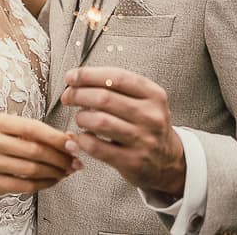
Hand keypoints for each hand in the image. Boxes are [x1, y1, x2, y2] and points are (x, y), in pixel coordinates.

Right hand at [0, 113, 81, 197]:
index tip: (73, 146)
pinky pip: (25, 185)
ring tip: (66, 171)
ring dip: (54, 172)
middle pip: (33, 150)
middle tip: (74, 163)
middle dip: (59, 158)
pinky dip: (44, 184)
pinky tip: (53, 180)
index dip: (55, 138)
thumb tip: (72, 140)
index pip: (31, 128)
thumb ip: (45, 134)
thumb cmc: (3, 147)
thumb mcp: (19, 134)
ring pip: (31, 169)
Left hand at [60, 66, 185, 196]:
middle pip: (105, 98)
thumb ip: (117, 87)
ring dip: (81, 117)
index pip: (117, 77)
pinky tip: (83, 137)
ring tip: (80, 117)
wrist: (168, 160)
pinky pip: (97, 147)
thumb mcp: (144, 100)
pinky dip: (83, 140)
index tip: (71, 76)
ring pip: (100, 121)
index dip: (89, 75)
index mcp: (154, 95)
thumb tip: (78, 79)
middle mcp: (151, 116)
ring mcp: (143, 140)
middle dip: (78, 94)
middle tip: (68, 96)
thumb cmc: (147, 125)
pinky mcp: (132, 161)